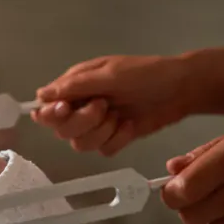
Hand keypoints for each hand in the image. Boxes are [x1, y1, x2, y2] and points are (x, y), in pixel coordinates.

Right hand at [31, 55, 189, 155]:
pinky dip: (117, 140)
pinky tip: (129, 126)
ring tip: (119, 116)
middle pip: (62, 130)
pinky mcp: (113, 138)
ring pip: (81, 144)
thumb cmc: (146, 73)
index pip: (46, 108)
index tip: (66, 109)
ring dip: (102, 132)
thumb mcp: (110, 73)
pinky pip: (102, 151)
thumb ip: (75, 85)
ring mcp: (96, 125)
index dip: (51, 114)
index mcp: (75, 87)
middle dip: (84, 122)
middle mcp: (81, 107)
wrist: (181, 89)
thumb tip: (41, 94)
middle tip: (105, 106)